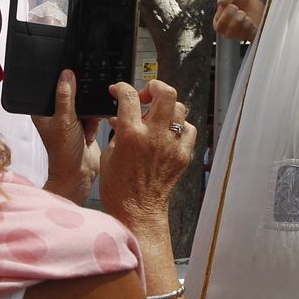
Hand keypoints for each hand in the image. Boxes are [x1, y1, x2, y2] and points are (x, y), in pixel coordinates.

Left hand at [35, 70, 100, 204]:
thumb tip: (66, 74)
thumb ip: (66, 96)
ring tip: (85, 129)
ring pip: (85, 103)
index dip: (61, 83)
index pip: (52, 88)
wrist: (79, 174)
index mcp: (44, 111)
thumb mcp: (64, 120)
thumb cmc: (63, 153)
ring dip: (89, 115)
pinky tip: (90, 134)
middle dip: (80, 102)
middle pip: (71, 93)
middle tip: (81, 111)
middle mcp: (57, 113)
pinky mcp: (85, 125)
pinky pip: (94, 113)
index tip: (72, 79)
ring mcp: (71, 119)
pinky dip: (95, 122)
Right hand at [101, 80, 195, 227]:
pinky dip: (180, 125)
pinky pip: (189, 129)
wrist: (137, 212)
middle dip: (154, 87)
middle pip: (165, 93)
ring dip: (166, 107)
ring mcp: (171, 145)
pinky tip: (169, 132)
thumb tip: (120, 117)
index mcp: (131, 134)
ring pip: (179, 108)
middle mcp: (154, 136)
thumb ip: (117, 131)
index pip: (129, 96)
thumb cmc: (119, 188)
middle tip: (145, 96)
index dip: (121, 87)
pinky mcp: (182, 155)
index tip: (118, 90)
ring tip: (156, 115)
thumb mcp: (109, 154)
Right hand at [213, 0, 264, 41]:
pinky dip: (253, 31)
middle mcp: (228, 30)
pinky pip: (252, 38)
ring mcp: (240, 33)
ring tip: (247, 16)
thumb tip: (222, 2)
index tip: (232, 6)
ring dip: (245, 26)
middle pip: (229, 34)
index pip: (219, 27)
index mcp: (219, 22)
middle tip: (241, 11)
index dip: (226, 17)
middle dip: (236, 22)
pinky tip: (253, 23)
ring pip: (240, 37)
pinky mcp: (252, 33)